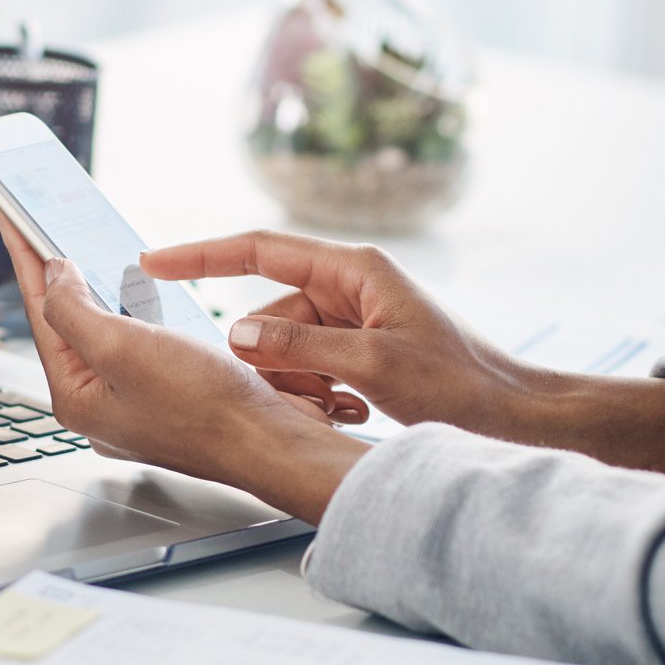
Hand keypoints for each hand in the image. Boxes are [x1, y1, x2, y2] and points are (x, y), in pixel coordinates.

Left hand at [0, 211, 367, 522]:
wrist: (271, 442)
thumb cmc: (206, 408)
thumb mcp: (122, 349)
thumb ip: (73, 311)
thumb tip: (56, 277)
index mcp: (77, 399)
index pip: (41, 315)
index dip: (26, 260)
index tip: (11, 219)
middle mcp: (101, 406)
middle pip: (68, 325)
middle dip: (57, 276)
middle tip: (40, 229)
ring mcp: (135, 404)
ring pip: (106, 335)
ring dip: (98, 292)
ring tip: (82, 252)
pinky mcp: (170, 397)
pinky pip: (140, 345)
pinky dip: (135, 313)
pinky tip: (141, 293)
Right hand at [139, 230, 528, 431]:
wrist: (513, 416)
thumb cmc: (460, 384)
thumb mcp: (373, 365)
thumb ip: (301, 347)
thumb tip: (237, 333)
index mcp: (353, 269)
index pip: (257, 248)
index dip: (199, 255)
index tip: (151, 261)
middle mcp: (349, 286)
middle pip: (269, 314)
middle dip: (271, 359)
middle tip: (309, 397)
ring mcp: (355, 318)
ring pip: (286, 348)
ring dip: (298, 384)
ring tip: (342, 409)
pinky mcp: (361, 349)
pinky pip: (311, 366)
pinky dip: (316, 392)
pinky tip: (348, 413)